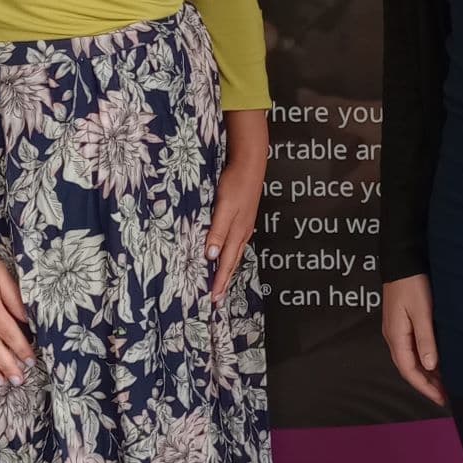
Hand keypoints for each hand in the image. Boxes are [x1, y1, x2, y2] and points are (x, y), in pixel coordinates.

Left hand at [207, 109, 267, 300]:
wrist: (250, 164)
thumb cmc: (235, 184)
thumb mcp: (224, 207)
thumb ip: (217, 231)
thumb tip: (211, 256)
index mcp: (237, 233)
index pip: (226, 263)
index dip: (220, 281)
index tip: (214, 299)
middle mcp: (242, 233)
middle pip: (232, 262)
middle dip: (224, 280)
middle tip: (217, 299)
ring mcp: (244, 226)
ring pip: (235, 253)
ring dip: (228, 269)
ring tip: (222, 281)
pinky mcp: (244, 218)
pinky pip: (236, 243)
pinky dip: (230, 254)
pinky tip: (227, 253)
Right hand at [382, 275, 446, 406]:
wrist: (402, 260)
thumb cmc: (412, 283)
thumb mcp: (421, 311)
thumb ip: (425, 339)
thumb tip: (429, 366)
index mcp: (396, 336)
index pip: (409, 371)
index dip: (425, 387)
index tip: (441, 398)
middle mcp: (394, 337)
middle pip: (409, 368)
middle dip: (426, 384)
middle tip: (446, 396)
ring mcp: (397, 330)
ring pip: (411, 360)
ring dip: (426, 373)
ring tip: (444, 384)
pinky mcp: (403, 323)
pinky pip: (412, 349)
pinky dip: (425, 360)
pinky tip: (436, 362)